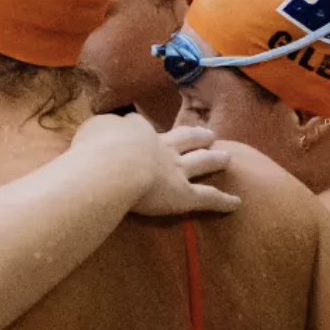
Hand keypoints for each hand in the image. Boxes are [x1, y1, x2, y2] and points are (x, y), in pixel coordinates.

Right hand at [77, 115, 239, 216]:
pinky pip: (208, 198)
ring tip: (228, 157)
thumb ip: (100, 128)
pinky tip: (237, 203)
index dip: (139, 127)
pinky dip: (224, 201)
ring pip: (202, 163)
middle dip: (197, 136)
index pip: (141, 126)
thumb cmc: (95, 149)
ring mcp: (177, 171)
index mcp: (138, 131)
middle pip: (185, 138)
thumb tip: (102, 131)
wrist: (113, 166)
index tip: (136, 126)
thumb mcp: (92, 129)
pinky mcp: (185, 195)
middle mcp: (162, 147)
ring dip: (216, 159)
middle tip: (209, 134)